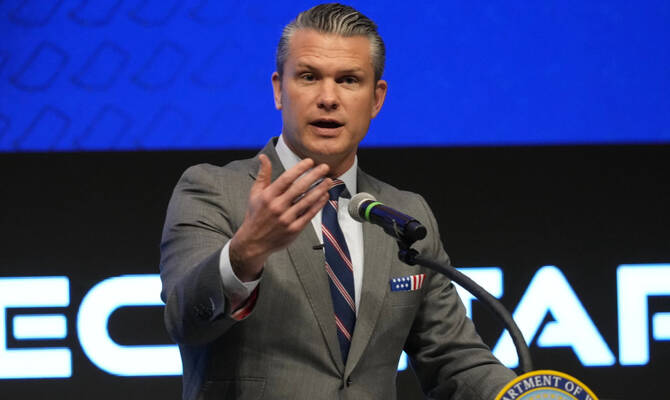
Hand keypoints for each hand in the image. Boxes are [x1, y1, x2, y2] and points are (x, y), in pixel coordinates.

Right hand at [229, 154, 331, 280]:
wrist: (253, 242)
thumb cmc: (255, 215)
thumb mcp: (255, 193)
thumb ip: (263, 174)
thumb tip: (264, 157)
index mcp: (268, 196)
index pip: (286, 178)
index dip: (300, 168)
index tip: (310, 161)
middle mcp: (277, 207)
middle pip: (300, 188)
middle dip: (314, 176)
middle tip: (325, 167)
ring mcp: (286, 219)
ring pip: (307, 201)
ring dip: (320, 189)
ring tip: (329, 181)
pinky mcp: (294, 229)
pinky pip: (309, 214)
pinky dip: (319, 204)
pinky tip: (325, 196)